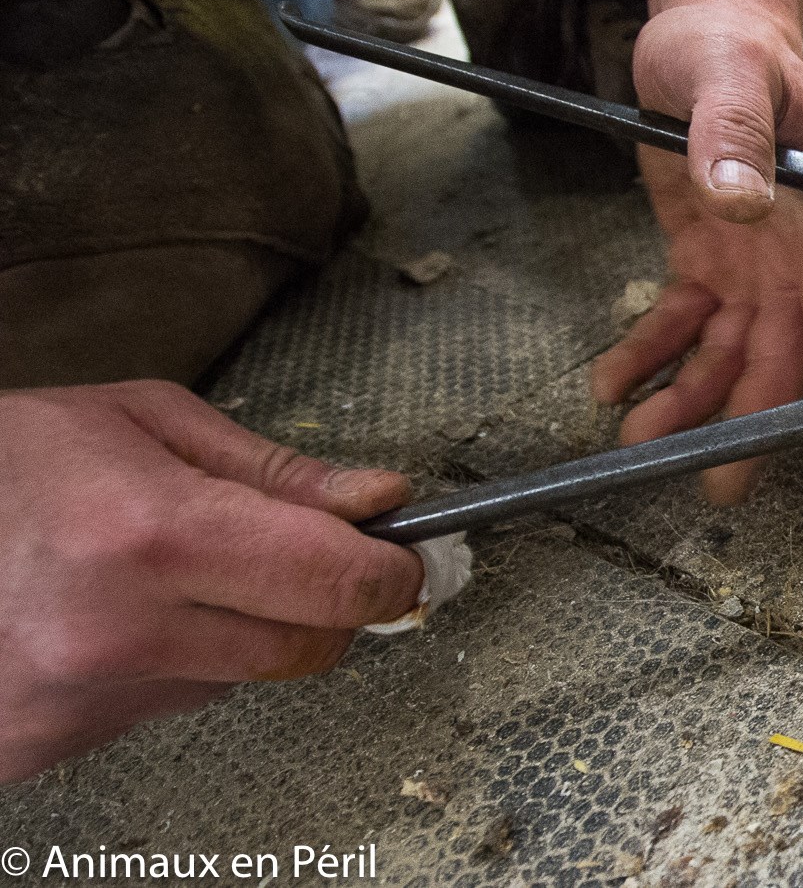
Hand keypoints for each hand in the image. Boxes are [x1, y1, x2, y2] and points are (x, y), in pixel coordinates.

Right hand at [0, 382, 423, 781]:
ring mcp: (80, 699)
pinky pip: (163, 706)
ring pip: (240, 679)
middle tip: (295, 554)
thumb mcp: (143, 420)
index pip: (336, 585)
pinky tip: (109, 614)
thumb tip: (379, 501)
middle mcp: (120, 630)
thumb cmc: (2, 460)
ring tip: (160, 570)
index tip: (400, 553)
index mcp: (153, 534)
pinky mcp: (48, 744)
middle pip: (307, 649)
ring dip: (237, 629)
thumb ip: (275, 471)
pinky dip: (165, 663)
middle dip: (327, 603)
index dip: (390, 570)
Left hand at [589, 0, 802, 504]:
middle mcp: (796, 253)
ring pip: (732, 354)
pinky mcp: (705, 258)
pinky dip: (651, 357)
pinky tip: (613, 384)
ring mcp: (752, 261)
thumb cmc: (730, 44)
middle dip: (756, 422)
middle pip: (787, 354)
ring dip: (693, 402)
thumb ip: (738, 132)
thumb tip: (743, 201)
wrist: (702, 29)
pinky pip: (683, 323)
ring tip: (639, 440)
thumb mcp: (731, 74)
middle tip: (719, 484)